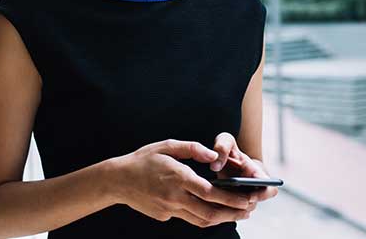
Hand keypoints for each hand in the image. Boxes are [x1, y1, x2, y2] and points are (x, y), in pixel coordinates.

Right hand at [113, 139, 254, 227]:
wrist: (117, 180)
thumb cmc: (143, 159)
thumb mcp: (166, 146)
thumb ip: (192, 148)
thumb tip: (214, 155)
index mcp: (178, 177)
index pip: (210, 193)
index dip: (232, 198)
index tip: (247, 199)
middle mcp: (175, 197)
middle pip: (210, 212)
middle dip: (233, 213)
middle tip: (248, 211)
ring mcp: (169, 209)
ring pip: (201, 220)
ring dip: (221, 219)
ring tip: (237, 214)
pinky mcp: (164, 216)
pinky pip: (188, 218)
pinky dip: (203, 216)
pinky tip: (212, 211)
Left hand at [211, 132, 279, 205]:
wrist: (223, 156)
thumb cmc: (227, 148)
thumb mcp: (225, 140)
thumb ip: (221, 147)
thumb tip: (215, 166)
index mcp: (256, 173)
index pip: (270, 189)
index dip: (261, 195)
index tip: (248, 195)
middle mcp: (254, 188)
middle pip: (254, 204)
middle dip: (241, 204)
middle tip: (226, 199)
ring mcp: (244, 197)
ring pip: (241, 210)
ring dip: (230, 207)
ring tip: (216, 200)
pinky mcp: (234, 203)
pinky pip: (230, 212)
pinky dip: (222, 209)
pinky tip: (211, 202)